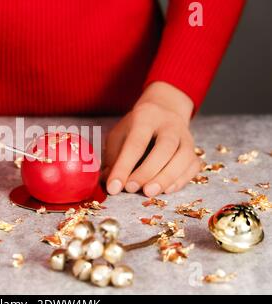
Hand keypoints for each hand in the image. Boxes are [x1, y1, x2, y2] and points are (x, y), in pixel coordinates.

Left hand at [104, 82, 200, 196]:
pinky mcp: (194, 150)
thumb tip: (109, 182)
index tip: (113, 187)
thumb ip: (113, 157)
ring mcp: (186, 137)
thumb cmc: (135, 128)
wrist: (163, 111)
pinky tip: (165, 190)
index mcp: (146, 116)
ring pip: (184, 157)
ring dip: (166, 178)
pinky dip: (180, 181)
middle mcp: (170, 124)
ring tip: (149, 193)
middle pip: (165, 148)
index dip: (124, 167)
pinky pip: (192, 167)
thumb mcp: (119, 134)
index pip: (136, 143)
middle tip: (131, 189)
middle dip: (147, 171)